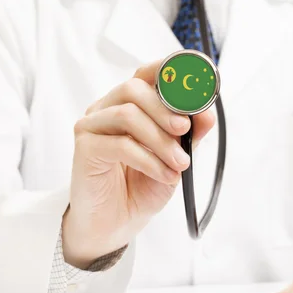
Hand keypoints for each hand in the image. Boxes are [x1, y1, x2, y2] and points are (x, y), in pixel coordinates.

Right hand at [63, 60, 214, 268]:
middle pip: (133, 88)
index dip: (169, 69)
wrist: (116, 223)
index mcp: (129, 104)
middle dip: (165, 108)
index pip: (146, 74)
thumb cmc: (142, 186)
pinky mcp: (84, 149)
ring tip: (180, 163)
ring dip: (160, 140)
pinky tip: (164, 175)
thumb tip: (207, 113)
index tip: (196, 80)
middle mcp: (107, 109)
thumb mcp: (175, 158)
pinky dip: (149, 160)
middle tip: (184, 129)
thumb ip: (189, 135)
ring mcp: (92, 126)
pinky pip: (120, 145)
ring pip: (127, 114)